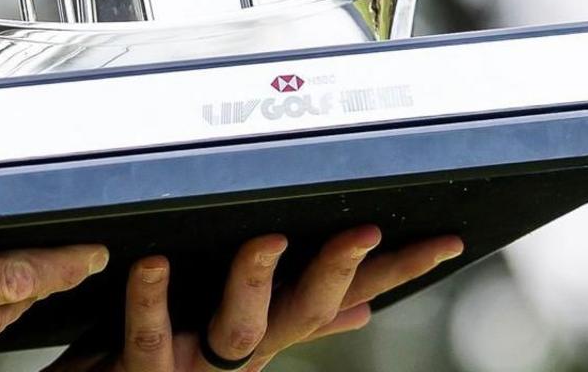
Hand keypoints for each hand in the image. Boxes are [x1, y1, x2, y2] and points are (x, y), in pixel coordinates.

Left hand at [42, 226, 465, 370]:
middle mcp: (241, 351)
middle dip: (338, 271)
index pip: (346, 296)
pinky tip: (151, 262)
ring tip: (267, 238)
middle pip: (306, 312)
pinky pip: (150, 334)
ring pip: (240, 329)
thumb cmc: (159, 354)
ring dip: (255, 281)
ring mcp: (195, 364)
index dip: (397, 273)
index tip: (446, 242)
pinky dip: (151, 298)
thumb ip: (290, 315)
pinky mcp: (140, 370)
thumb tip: (360, 306)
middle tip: (368, 230)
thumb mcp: (235, 334)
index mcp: (268, 332)